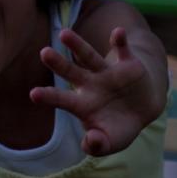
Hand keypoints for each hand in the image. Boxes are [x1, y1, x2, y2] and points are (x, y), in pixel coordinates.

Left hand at [30, 27, 161, 156]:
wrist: (144, 111)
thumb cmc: (119, 128)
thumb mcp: (111, 142)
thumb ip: (98, 145)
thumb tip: (90, 142)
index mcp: (83, 104)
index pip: (62, 99)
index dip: (49, 97)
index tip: (32, 94)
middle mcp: (91, 84)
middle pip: (71, 72)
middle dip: (58, 63)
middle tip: (43, 53)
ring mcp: (108, 73)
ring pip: (89, 56)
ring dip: (78, 45)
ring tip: (64, 33)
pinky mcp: (127, 64)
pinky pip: (123, 50)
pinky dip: (120, 40)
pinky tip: (118, 31)